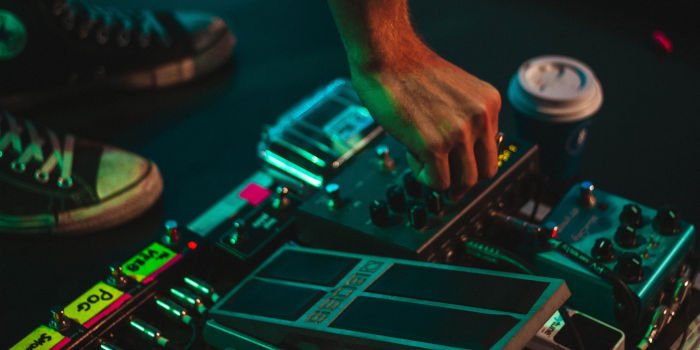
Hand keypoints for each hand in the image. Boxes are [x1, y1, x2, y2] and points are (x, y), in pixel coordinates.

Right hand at [349, 44, 500, 196]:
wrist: (387, 57)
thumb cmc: (411, 73)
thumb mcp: (457, 94)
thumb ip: (466, 121)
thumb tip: (461, 160)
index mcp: (489, 103)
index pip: (492, 151)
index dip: (469, 160)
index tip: (453, 162)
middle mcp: (480, 118)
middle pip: (484, 172)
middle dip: (461, 178)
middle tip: (441, 174)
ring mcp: (459, 133)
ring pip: (464, 182)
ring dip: (441, 178)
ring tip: (422, 158)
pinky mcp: (434, 146)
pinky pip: (437, 182)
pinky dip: (423, 176)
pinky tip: (411, 154)